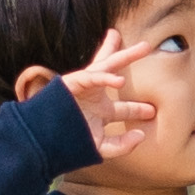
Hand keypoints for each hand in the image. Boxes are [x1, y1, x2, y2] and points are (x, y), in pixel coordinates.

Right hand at [52, 11, 164, 155]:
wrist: (42, 142)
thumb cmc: (69, 145)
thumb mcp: (99, 148)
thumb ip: (121, 146)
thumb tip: (141, 135)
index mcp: (101, 112)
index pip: (124, 107)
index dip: (138, 108)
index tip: (152, 111)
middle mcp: (94, 97)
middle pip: (114, 72)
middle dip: (129, 58)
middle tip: (146, 46)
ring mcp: (84, 88)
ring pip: (106, 65)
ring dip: (123, 55)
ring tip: (143, 47)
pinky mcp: (72, 84)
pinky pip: (91, 77)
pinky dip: (105, 77)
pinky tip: (119, 80)